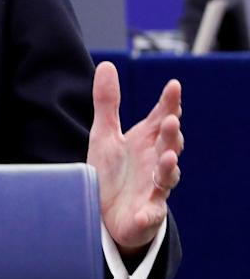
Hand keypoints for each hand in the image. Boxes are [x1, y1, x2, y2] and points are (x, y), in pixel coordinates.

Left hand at [87, 60, 182, 254]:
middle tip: (170, 120)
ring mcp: (153, 188)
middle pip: (168, 145)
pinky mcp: (146, 213)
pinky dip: (151, 212)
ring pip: (166, 177)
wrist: (108, 214)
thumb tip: (107, 65)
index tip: (173, 86)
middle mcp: (154, 162)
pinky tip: (149, 210)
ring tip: (168, 157)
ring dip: (168, 168)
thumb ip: (107, 102)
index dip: (169, 103)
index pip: (161, 118)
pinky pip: (151, 213)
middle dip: (170, 134)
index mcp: (145, 142)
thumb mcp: (104, 134)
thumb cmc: (112, 172)